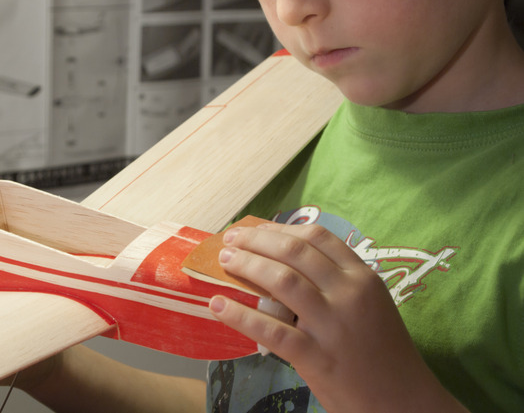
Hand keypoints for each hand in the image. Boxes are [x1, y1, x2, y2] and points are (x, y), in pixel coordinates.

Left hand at [208, 221, 465, 412]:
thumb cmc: (382, 352)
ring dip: (247, 265)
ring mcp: (332, 325)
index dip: (280, 228)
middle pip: (294, 251)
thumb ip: (335, 282)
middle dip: (256, 240)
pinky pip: (271, 330)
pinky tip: (218, 305)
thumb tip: (282, 261)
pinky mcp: (317, 357)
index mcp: (363, 277)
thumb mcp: (369, 305)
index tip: (257, 228)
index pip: (317, 238)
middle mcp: (349, 294)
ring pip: (281, 281)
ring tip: (225, 260)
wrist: (405, 403)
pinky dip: (239, 315)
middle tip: (232, 238)